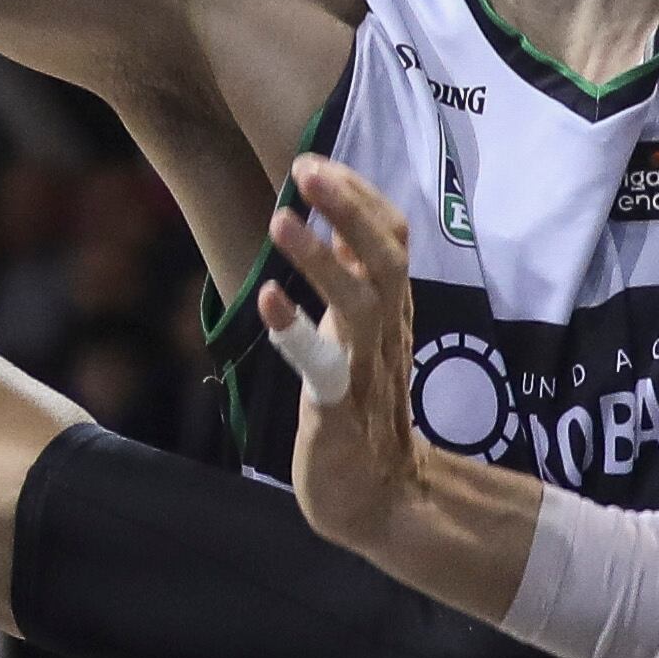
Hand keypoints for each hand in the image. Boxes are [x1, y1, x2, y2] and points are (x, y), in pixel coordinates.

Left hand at [257, 155, 426, 557]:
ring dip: (320, 259)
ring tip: (280, 219)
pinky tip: (267, 299)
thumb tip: (341, 212)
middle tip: (305, 166)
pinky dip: (297, 331)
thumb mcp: (359, 330)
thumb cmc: (363, 406)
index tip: (316, 158)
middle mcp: (386, 331)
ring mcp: (367, 369)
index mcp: (389, 309)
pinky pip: (323, 366)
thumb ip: (352, 275)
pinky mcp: (340, 410)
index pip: (391, 237)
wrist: (378, 498)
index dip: (358, 195)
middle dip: (349, 207)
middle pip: (386, 257)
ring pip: (360, 302)